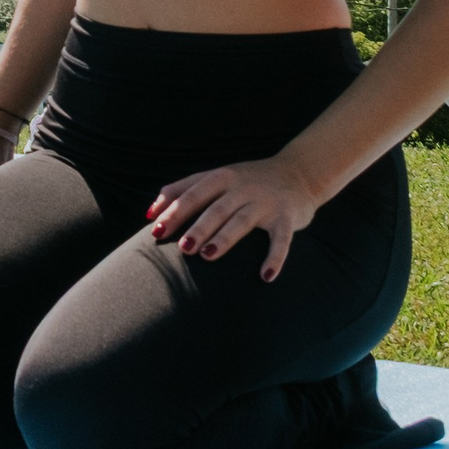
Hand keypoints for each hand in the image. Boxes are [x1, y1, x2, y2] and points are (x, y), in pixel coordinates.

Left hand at [147, 156, 319, 280]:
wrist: (299, 173)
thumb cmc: (247, 181)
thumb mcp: (216, 177)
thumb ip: (181, 189)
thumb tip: (149, 214)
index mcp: (222, 178)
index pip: (193, 194)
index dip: (174, 212)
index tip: (156, 232)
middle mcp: (243, 188)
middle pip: (216, 208)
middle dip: (199, 227)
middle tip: (183, 248)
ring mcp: (266, 202)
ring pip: (242, 221)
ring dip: (225, 238)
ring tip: (208, 255)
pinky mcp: (287, 217)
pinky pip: (281, 239)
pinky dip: (275, 257)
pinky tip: (266, 276)